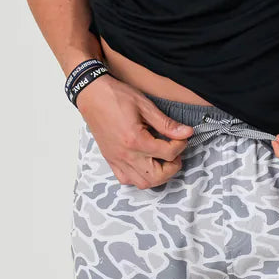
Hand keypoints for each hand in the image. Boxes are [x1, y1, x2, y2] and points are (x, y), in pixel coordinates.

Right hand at [76, 75, 194, 188]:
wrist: (91, 95)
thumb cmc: (116, 96)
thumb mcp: (145, 106)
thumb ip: (166, 123)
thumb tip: (186, 132)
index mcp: (135, 140)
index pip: (168, 153)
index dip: (181, 144)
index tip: (182, 136)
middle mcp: (125, 155)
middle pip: (157, 177)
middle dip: (172, 167)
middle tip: (175, 153)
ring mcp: (116, 160)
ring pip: (142, 183)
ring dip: (158, 175)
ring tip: (162, 160)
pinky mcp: (110, 160)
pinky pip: (126, 180)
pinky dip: (139, 177)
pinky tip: (145, 164)